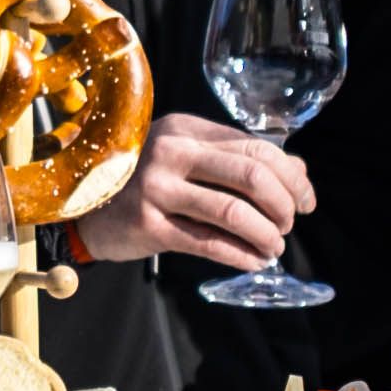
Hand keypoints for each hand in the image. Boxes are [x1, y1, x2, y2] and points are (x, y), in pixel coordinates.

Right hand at [60, 115, 305, 275]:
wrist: (83, 208)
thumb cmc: (143, 181)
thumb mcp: (187, 157)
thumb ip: (237, 160)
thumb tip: (298, 173)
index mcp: (186, 128)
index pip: (256, 146)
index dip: (292, 176)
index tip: (307, 200)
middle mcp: (172, 151)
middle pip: (251, 174)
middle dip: (283, 204)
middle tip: (290, 224)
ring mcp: (157, 189)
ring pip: (233, 212)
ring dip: (265, 234)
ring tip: (274, 247)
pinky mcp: (148, 226)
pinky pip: (208, 243)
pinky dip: (241, 255)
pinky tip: (255, 262)